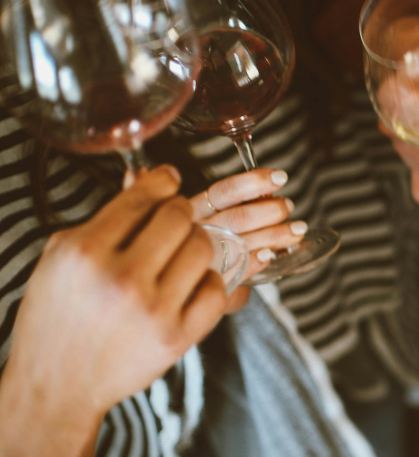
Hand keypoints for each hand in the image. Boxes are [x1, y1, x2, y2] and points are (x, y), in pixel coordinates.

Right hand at [0, 166, 227, 455]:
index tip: (170, 180)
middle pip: (179, 217)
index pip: (142, 198)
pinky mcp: (177, 337)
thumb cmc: (56, 317)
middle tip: (174, 220)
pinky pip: (216, 288)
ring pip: (203, 247)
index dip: (163, 182)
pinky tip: (190, 283)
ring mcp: (153, 309)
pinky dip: (208, 281)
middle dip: (179, 212)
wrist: (56, 386)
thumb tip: (146, 177)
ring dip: (196, 243)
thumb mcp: (62, 259)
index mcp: (85, 252)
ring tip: (180, 252)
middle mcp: (121, 278)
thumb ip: (104, 218)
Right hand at [190, 168, 298, 311]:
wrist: (175, 285)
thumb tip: (270, 190)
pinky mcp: (210, 282)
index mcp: (192, 210)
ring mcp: (202, 259)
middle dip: (270, 210)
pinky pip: (237, 271)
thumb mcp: (208, 215)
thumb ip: (234, 203)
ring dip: (274, 235)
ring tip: (297, 230)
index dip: (253, 183)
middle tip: (288, 206)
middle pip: (237, 218)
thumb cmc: (198, 241)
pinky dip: (257, 261)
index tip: (280, 177)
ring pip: (241, 243)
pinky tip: (270, 254)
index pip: (224, 192)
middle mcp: (195, 233)